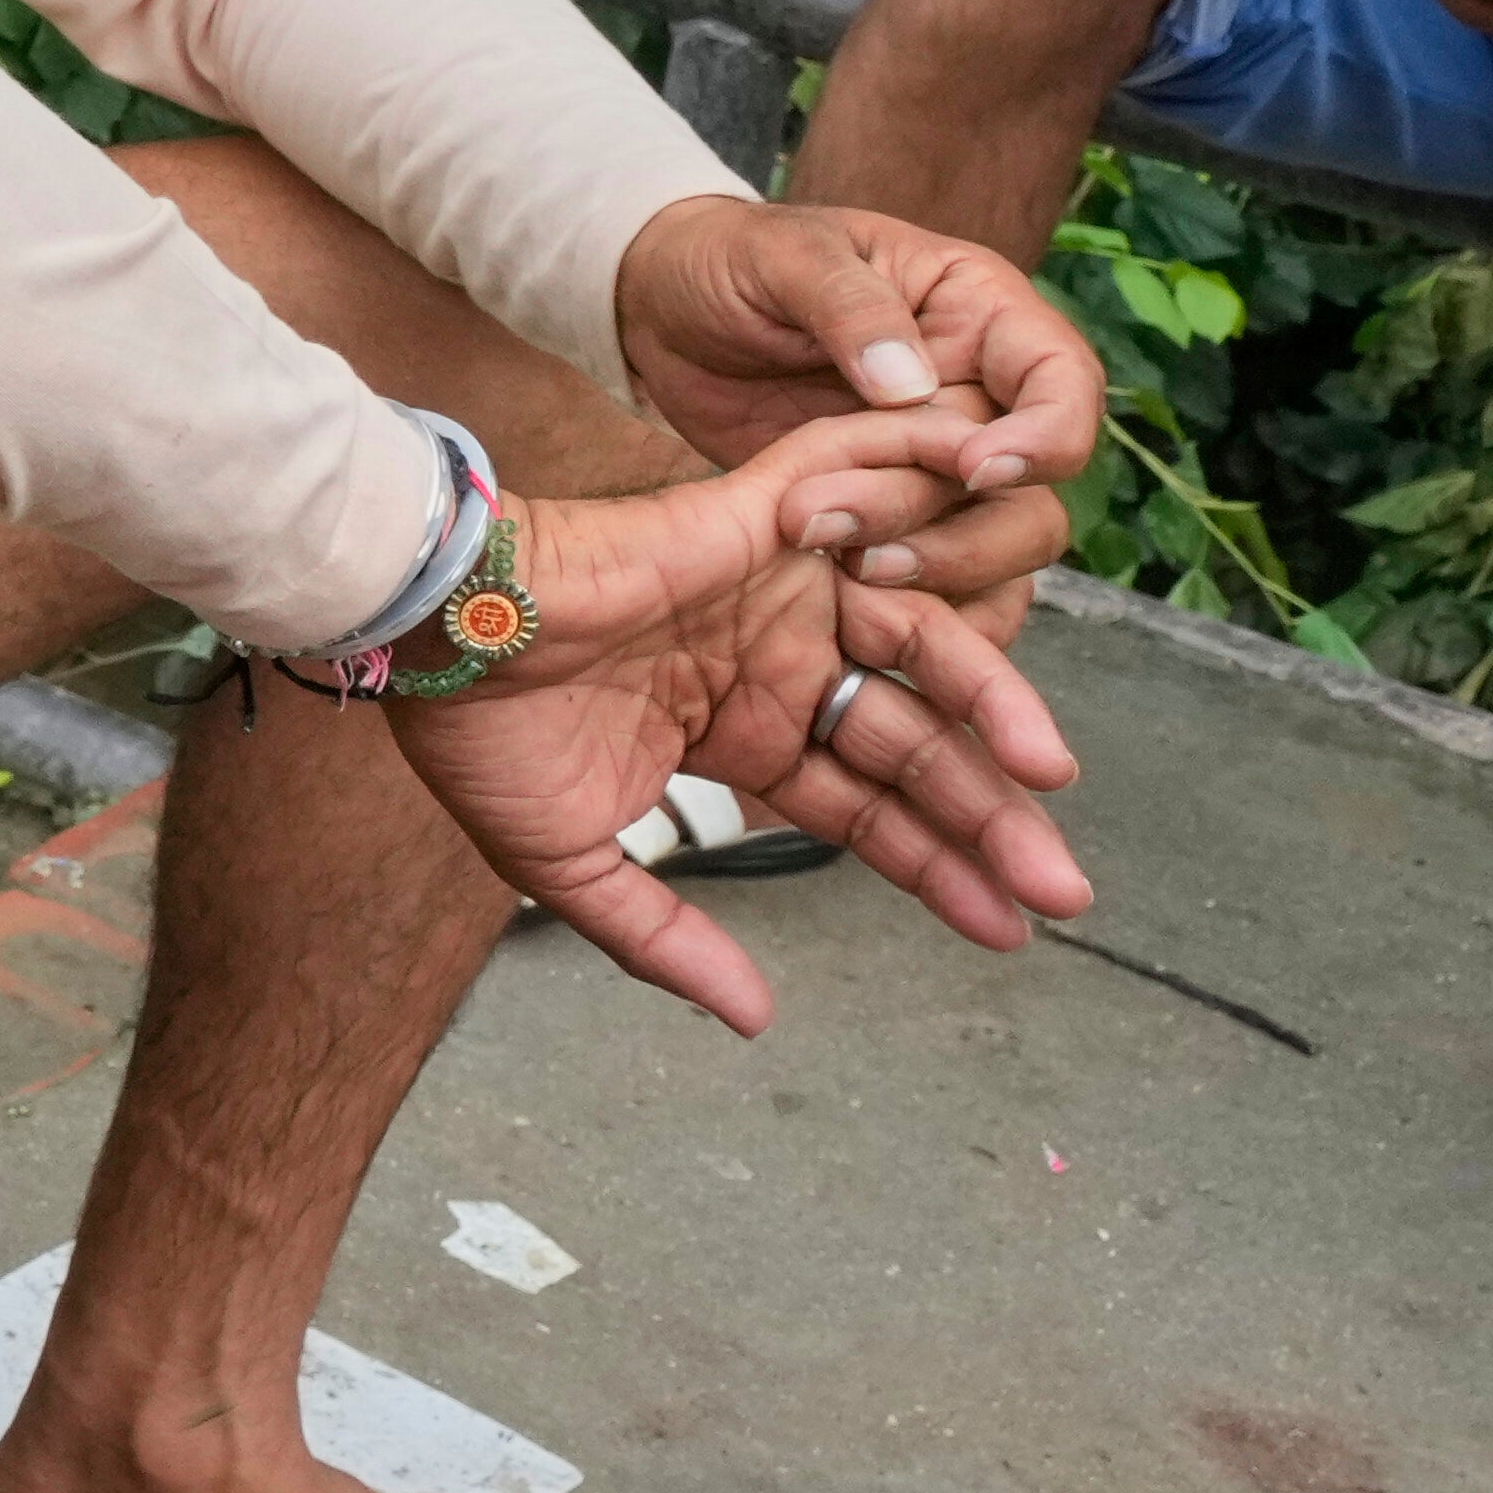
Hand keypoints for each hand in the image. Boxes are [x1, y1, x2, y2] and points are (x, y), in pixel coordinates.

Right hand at [367, 444, 1097, 1029]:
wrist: (428, 631)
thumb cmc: (479, 737)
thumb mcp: (576, 866)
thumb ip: (665, 940)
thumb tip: (754, 1018)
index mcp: (739, 733)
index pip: (866, 809)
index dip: (937, 869)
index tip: (1010, 929)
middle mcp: (775, 660)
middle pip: (913, 740)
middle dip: (989, 816)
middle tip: (1064, 889)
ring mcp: (778, 586)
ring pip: (919, 638)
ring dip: (994, 698)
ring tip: (1050, 774)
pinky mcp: (763, 516)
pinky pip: (862, 480)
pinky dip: (929, 474)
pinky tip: (1003, 507)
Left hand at [605, 194, 1099, 611]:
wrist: (665, 313)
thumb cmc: (732, 260)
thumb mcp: (782, 255)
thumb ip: (848, 306)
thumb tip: (912, 384)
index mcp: (978, 313)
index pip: (1065, 382)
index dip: (1046, 437)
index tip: (974, 468)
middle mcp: (977, 395)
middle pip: (1031, 490)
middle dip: (954, 525)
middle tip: (843, 528)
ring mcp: (932, 462)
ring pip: (989, 547)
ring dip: (922, 567)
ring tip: (825, 555)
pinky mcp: (885, 516)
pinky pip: (931, 579)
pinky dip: (902, 600)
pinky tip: (834, 600)